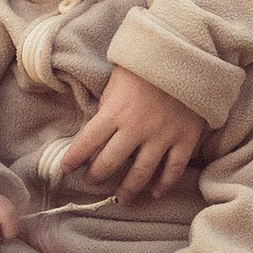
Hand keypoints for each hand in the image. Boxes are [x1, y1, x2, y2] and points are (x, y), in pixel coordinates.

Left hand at [58, 65, 204, 201]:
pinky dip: (164, 184)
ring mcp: (161, 136)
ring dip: (128, 190)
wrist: (186, 53)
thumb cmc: (146, 65)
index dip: (73, 158)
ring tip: (121, 199)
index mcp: (115, 112)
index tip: (66, 168)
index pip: (87, 142)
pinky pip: (173, 169)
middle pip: (110, 163)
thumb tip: (99, 130)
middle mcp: (135, 129)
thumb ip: (108, 107)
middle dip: (97, 176)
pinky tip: (156, 193)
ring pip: (140, 173)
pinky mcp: (184, 139)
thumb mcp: (117, 81)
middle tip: (92, 181)